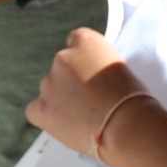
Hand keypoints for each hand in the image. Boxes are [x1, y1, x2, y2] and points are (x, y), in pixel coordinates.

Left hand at [25, 27, 152, 157]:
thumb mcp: (120, 68)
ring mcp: (50, 83)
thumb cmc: (131, 99)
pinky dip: (46, 116)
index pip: (75, 41)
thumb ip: (99, 66)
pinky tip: (63, 123)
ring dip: (61, 100)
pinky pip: (35, 110)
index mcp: (86, 42)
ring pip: (50, 90)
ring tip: (83, 118)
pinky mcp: (41, 108)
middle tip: (90, 101)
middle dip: (72, 82)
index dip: (83, 61)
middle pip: (61, 68)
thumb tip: (92, 79)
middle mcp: (63, 57)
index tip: (91, 73)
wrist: (124, 124)